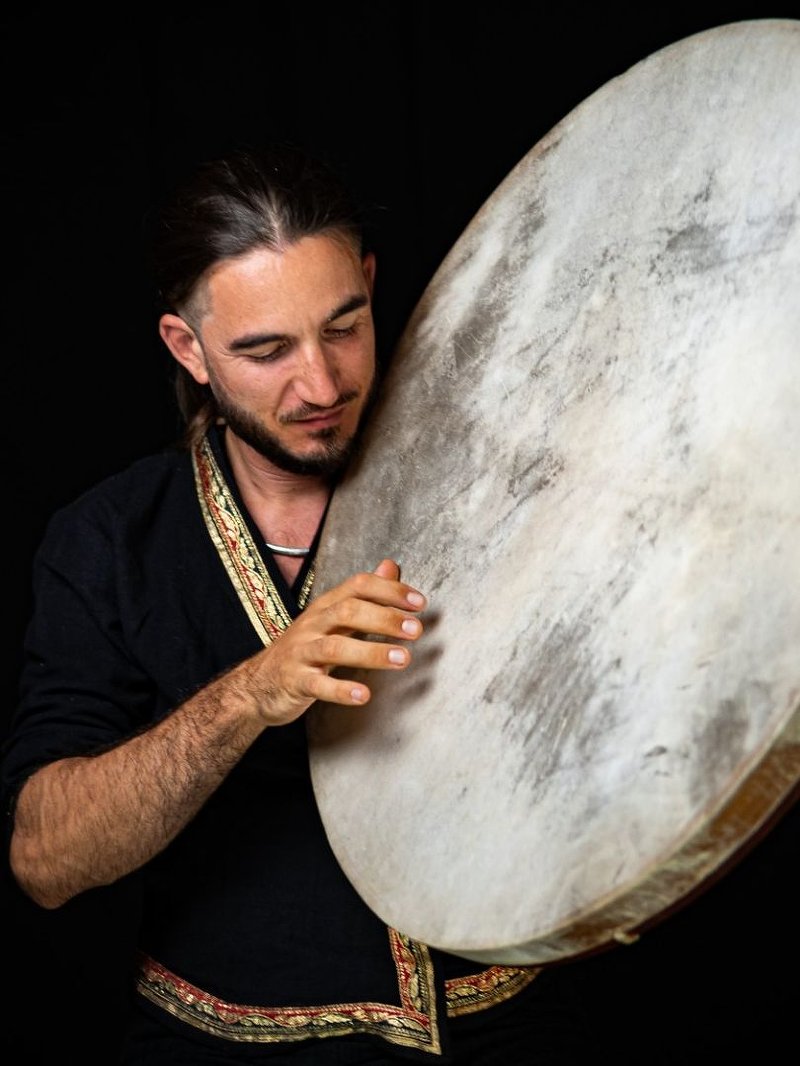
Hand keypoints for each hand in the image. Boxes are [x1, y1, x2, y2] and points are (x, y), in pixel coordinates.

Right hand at [246, 558, 425, 724]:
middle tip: (417, 630)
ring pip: (335, 647)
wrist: (258, 684)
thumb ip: (364, 595)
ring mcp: (302, 653)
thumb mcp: (332, 617)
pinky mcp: (295, 681)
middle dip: (385, 618)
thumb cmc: (305, 648)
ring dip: (371, 652)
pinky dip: (341, 690)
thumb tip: (391, 566)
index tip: (420, 602)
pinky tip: (363, 696)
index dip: (390, 590)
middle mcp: (313, 624)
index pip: (358, 586)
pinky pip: (318, 685)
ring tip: (402, 659)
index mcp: (325, 606)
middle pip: (348, 611)